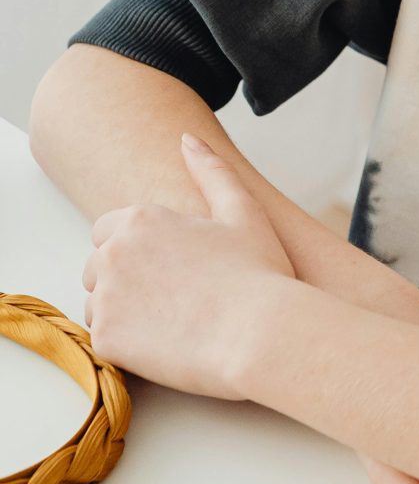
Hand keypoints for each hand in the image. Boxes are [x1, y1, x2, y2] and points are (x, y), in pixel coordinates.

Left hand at [82, 132, 295, 398]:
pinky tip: (162, 344)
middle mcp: (113, 254)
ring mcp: (105, 299)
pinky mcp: (105, 340)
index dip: (136, 248)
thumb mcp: (242, 211)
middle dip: (123, 279)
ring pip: (96, 305)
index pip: (105, 230)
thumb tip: (188, 139)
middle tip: (171, 297)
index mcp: (140, 219)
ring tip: (169, 322)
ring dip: (121, 312)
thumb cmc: (257, 272)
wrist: (258, 335)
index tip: (166, 266)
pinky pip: (102, 340)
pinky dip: (124, 345)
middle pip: (97, 267)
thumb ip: (211, 171)